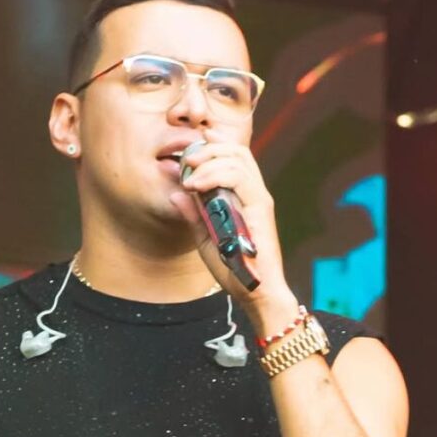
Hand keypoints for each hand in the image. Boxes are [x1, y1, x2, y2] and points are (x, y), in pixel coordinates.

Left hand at [169, 132, 298, 333]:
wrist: (256, 292)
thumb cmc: (234, 268)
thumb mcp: (205, 237)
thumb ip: (193, 214)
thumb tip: (176, 194)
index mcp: (244, 197)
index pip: (234, 157)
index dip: (215, 144)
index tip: (195, 144)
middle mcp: (255, 193)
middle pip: (237, 151)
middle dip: (209, 148)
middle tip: (187, 158)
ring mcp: (259, 199)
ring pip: (238, 159)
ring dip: (210, 159)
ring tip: (189, 174)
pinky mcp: (261, 208)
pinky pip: (240, 178)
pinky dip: (215, 174)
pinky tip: (196, 185)